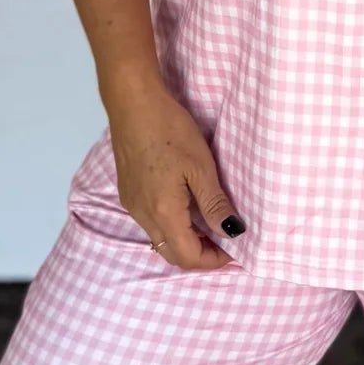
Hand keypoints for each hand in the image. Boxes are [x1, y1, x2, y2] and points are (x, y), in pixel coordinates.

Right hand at [103, 65, 244, 270]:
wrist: (133, 104)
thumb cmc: (170, 131)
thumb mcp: (201, 167)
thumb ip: (215, 204)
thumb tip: (232, 233)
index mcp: (163, 213)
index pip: (188, 257)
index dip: (213, 261)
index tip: (235, 251)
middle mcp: (143, 216)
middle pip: (171, 254)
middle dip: (200, 255)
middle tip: (226, 241)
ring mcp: (132, 205)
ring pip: (160, 239)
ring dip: (186, 240)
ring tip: (210, 223)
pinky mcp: (128, 193)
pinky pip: (151, 223)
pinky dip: (172, 226)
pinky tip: (187, 207)